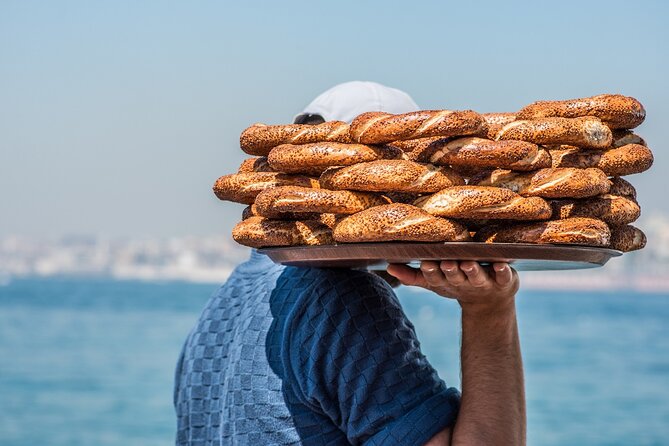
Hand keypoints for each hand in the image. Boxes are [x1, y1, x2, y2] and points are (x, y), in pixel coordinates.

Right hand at [387, 261, 518, 314]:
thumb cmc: (456, 284)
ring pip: (478, 277)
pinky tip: (501, 265)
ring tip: (469, 264)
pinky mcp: (504, 280)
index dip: (432, 272)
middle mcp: (464, 282)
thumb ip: (412, 275)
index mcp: (446, 282)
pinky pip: (504, 276)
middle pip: (456, 277)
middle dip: (451, 271)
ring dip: (473, 271)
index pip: (436, 278)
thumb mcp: (434, 282)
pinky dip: (502, 271)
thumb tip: (388, 266)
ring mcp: (484, 282)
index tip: (427, 263)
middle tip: (447, 263)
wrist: (490, 303)